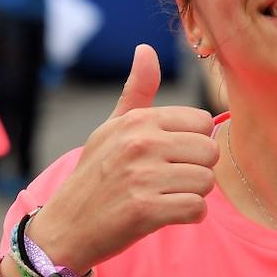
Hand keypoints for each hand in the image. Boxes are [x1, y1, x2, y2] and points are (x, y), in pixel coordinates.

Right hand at [25, 45, 217, 273]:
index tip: (170, 157)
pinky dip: (189, 216)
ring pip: (207, 181)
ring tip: (165, 196)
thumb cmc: (95, 176)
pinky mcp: (146, 210)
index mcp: (138, 121)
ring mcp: (143, 177)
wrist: (66, 227)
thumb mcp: (111, 129)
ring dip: (193, 194)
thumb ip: (137, 92)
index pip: (202, 122)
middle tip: (169, 181)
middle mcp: (141, 144)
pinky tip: (166, 214)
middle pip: (210, 152)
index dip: (193, 143)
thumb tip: (146, 49)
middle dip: (197, 170)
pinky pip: (197, 208)